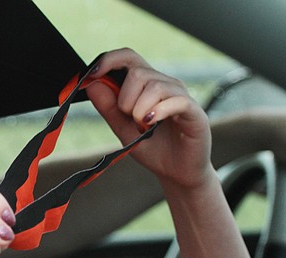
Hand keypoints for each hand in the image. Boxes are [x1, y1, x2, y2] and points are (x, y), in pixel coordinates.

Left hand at [87, 48, 213, 189]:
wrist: (176, 172)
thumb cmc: (152, 147)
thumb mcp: (122, 128)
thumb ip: (108, 107)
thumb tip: (91, 83)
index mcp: (146, 85)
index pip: (128, 57)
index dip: (109, 60)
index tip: (91, 75)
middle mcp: (165, 84)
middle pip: (137, 72)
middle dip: (125, 99)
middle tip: (131, 120)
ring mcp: (181, 96)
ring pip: (154, 86)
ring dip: (140, 110)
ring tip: (144, 128)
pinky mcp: (194, 111)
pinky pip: (175, 100)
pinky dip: (158, 111)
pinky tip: (151, 123)